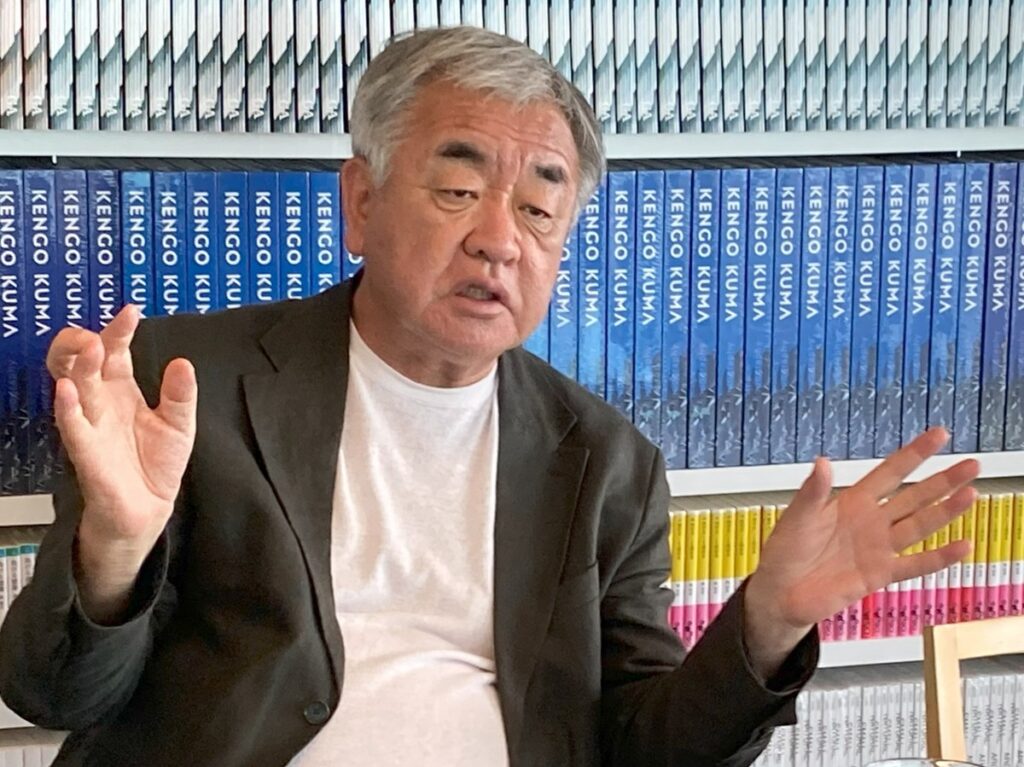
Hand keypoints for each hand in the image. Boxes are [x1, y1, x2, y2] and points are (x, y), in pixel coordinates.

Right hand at [47, 305, 196, 618]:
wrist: (148, 510)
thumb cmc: (155, 466)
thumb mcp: (180, 423)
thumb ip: (181, 393)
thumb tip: (183, 363)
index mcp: (122, 391)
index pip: (115, 351)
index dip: (120, 330)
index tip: (131, 311)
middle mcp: (102, 403)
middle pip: (84, 361)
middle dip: (85, 340)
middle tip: (98, 330)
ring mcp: (92, 425)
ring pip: (75, 387)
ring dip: (79, 366)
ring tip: (89, 347)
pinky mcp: (87, 452)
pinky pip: (72, 426)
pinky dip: (67, 407)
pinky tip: (65, 389)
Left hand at [744, 428, 977, 675]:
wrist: (780, 594)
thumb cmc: (784, 552)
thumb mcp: (797, 517)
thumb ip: (813, 492)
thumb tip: (823, 461)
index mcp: (851, 502)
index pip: (890, 472)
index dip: (914, 454)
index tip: (939, 435)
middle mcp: (870, 522)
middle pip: (913, 496)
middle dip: (942, 480)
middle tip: (972, 464)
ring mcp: (877, 548)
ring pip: (919, 526)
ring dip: (945, 511)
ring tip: (971, 494)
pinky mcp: (879, 575)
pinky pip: (914, 564)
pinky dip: (939, 557)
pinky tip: (962, 546)